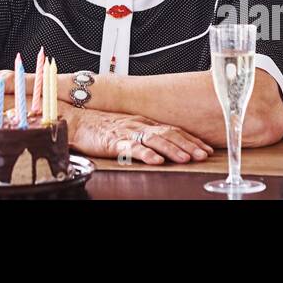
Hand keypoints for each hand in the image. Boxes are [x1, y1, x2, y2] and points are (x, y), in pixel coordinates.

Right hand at [66, 109, 213, 165]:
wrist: (77, 121)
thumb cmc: (101, 126)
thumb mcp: (128, 128)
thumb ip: (145, 135)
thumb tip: (165, 145)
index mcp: (143, 122)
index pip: (172, 129)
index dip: (191, 139)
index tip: (205, 148)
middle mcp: (139, 125)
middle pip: (168, 133)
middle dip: (188, 144)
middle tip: (203, 154)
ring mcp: (127, 132)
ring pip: (154, 140)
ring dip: (172, 149)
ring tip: (186, 158)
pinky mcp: (114, 141)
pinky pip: (132, 148)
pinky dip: (145, 154)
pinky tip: (156, 160)